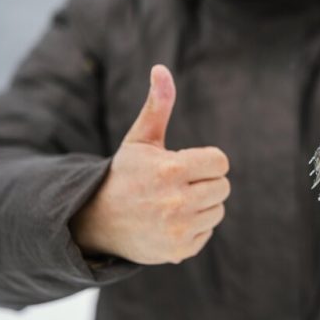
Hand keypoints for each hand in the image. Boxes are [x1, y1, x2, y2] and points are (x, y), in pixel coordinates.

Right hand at [70, 65, 230, 264]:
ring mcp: (177, 230)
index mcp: (170, 170)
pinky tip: (169, 222)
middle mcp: (175, 202)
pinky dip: (194, 227)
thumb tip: (161, 68)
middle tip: (177, 184)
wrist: (97, 220)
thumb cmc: (126, 174)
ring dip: (201, 205)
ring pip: (217, 210)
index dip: (206, 160)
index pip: (220, 162)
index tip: (185, 163)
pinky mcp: (178, 251)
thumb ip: (158, 105)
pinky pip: (207, 232)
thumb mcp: (141, 139)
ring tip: (172, 203)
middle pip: (222, 186)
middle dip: (204, 182)